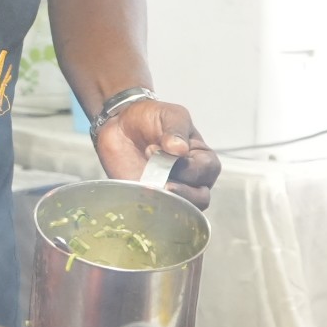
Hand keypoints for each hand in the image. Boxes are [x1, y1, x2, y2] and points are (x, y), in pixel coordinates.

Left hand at [92, 98, 218, 208]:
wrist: (120, 124)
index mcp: (202, 158)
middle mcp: (192, 179)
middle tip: (159, 178)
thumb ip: (176, 129)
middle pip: (200, 198)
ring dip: (167, 200)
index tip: (166, 152)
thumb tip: (180, 149)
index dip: (188, 166)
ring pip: (182, 209)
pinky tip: (141, 193)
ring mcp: (172, 191)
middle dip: (181, 190)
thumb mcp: (169, 115)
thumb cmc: (151, 118)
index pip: (207, 171)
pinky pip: (157, 211)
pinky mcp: (151, 199)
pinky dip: (151, 206)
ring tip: (149, 185)